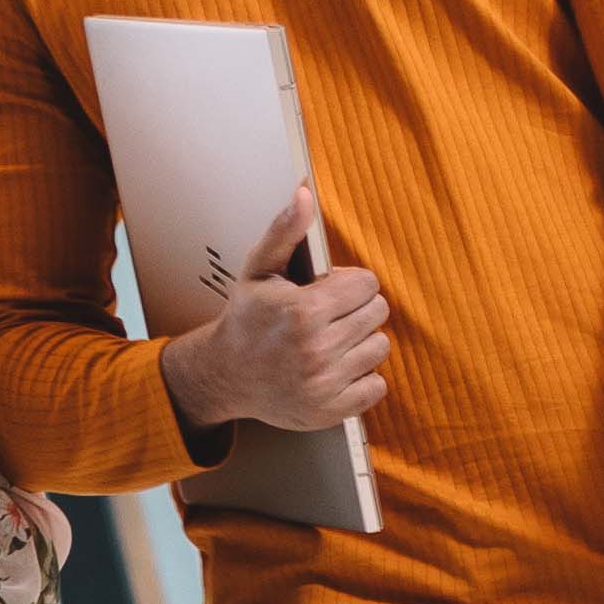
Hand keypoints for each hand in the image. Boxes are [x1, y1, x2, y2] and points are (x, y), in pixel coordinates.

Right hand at [160, 184, 393, 438]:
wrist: (224, 375)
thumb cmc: (246, 319)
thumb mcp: (258, 269)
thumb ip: (285, 230)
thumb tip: (304, 193)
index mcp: (302, 311)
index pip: (368, 285)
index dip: (351, 284)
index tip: (329, 292)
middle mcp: (316, 350)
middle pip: (377, 314)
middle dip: (356, 309)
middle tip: (328, 316)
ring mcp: (325, 384)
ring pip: (379, 347)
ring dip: (359, 342)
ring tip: (330, 342)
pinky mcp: (331, 410)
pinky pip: (377, 385)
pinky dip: (361, 377)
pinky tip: (334, 368)